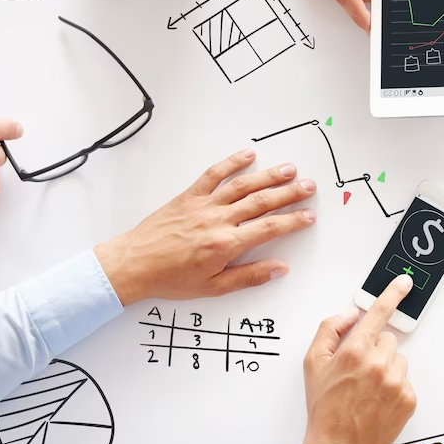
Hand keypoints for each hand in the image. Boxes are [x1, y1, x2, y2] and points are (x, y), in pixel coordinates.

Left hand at [94, 149, 315, 304]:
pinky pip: (214, 175)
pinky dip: (232, 163)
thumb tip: (279, 269)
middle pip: (261, 202)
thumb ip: (249, 276)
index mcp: (225, 244)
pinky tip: (248, 155)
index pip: (268, 229)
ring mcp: (203, 205)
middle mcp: (217, 220)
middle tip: (309, 186)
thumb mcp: (213, 287)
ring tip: (289, 170)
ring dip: (268, 176)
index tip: (309, 215)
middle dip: (289, 193)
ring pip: (243, 186)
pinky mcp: (189, 196)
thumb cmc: (170, 279)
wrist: (133, 265)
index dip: (292, 221)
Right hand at [301, 275, 416, 443]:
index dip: (392, 294)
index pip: (378, 314)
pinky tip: (377, 400)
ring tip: (367, 388)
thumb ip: (330, 330)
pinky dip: (394, 387)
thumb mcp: (313, 364)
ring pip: (398, 360)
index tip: (405, 281)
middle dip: (375, 349)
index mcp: (355, 352)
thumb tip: (349, 314)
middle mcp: (378, 365)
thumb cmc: (324, 407)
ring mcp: (396, 383)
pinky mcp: (408, 399)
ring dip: (386, 368)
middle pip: (387, 339)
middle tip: (359, 370)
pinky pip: (405, 381)